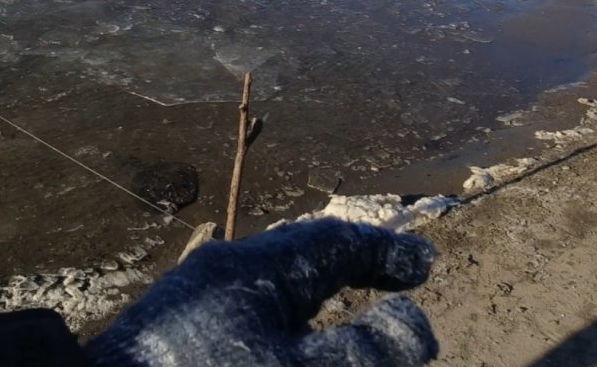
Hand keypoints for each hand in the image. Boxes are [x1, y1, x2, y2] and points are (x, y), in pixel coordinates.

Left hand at [87, 218, 438, 366]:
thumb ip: (364, 353)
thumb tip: (420, 326)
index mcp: (252, 271)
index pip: (332, 244)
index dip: (382, 253)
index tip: (424, 267)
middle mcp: (219, 278)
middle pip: (298, 263)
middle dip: (349, 272)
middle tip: (393, 284)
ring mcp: (190, 310)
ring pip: (267, 297)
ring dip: (313, 310)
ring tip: (344, 332)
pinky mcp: (172, 342)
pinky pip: (240, 325)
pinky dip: (276, 334)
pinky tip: (278, 350)